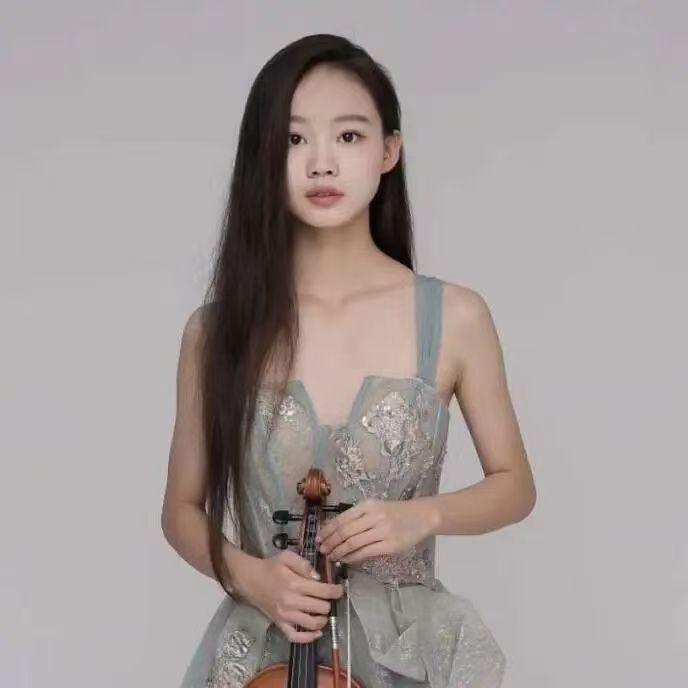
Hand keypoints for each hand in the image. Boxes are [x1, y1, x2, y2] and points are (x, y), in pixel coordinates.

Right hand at [234, 550, 343, 643]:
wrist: (250, 580)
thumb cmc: (270, 567)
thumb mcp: (287, 556)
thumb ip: (304, 564)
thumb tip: (318, 577)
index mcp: (294, 584)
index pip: (323, 591)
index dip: (336, 591)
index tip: (340, 589)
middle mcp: (291, 602)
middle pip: (321, 608)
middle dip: (329, 602)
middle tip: (329, 598)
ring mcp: (285, 615)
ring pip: (312, 624)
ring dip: (323, 619)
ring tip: (323, 611)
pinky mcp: (280, 624)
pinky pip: (296, 637)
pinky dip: (308, 638)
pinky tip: (316, 632)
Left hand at [315, 498, 435, 564]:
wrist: (421, 516)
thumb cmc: (395, 512)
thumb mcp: (375, 507)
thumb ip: (358, 517)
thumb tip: (334, 532)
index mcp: (367, 505)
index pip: (342, 518)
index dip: (328, 529)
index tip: (318, 537)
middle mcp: (374, 516)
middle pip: (345, 531)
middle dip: (331, 542)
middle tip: (322, 550)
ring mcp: (383, 531)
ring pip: (354, 543)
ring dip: (340, 552)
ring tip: (332, 557)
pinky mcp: (390, 545)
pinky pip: (366, 552)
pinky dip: (353, 557)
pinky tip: (347, 560)